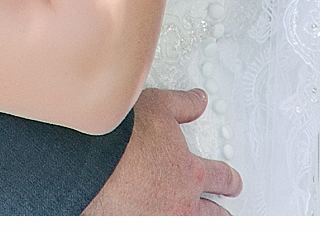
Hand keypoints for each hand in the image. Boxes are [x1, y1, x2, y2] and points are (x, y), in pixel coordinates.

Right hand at [83, 87, 241, 215]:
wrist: (88, 160)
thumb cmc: (120, 137)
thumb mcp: (156, 107)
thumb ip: (182, 105)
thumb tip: (198, 100)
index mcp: (191, 172)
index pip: (223, 178)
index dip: (229, 180)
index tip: (231, 182)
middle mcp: (182, 203)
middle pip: (215, 216)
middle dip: (219, 212)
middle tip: (220, 210)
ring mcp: (161, 221)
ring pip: (192, 225)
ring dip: (194, 219)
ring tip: (187, 215)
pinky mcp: (138, 226)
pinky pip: (156, 227)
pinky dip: (155, 221)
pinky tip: (148, 215)